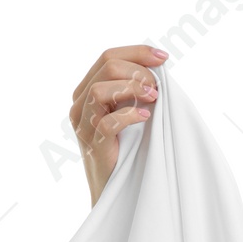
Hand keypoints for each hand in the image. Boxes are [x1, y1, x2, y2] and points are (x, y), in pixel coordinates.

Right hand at [70, 46, 166, 205]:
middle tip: (157, 87)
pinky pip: (107, 122)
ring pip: (101, 89)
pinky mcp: (93, 145)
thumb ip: (131, 87)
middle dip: (138, 70)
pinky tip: (145, 117)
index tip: (163, 58)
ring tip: (153, 99)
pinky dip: (129, 115)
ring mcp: (83, 125)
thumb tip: (156, 65)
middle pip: (106, 66)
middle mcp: (79, 104)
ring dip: (133, 89)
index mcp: (85, 90)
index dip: (137, 52)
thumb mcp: (125, 109)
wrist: (114, 188)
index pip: (108, 57)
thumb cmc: (124, 147)